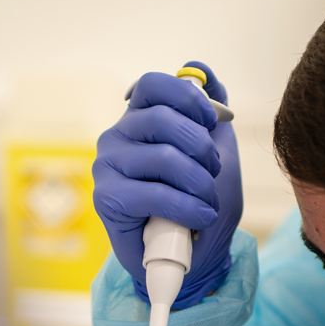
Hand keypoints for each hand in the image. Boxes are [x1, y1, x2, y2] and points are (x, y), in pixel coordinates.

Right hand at [92, 62, 242, 308]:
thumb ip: (210, 112)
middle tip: (213, 171)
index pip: (152, 85)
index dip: (187, 97)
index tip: (210, 121)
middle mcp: (117, 137)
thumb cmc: (201, 204)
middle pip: (160, 119)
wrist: (193, 258)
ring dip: (199, 184)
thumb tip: (201, 67)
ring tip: (208, 203)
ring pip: (163, 158)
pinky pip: (154, 194)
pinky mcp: (106, 199)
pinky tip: (200, 217)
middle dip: (201, 147)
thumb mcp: (217, 153)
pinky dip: (187, 207)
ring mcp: (107, 167)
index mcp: (140, 119)